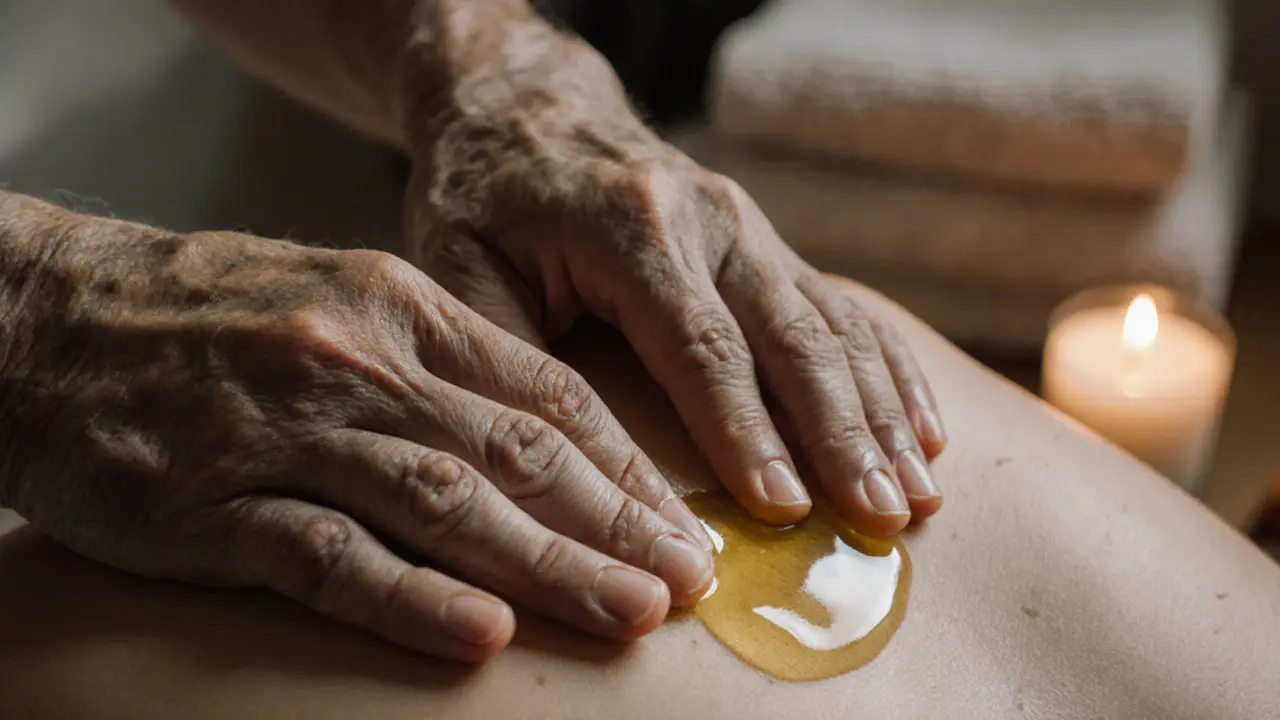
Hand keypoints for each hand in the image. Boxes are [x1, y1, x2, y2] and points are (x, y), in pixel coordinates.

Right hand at [0, 224, 713, 659]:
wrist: (49, 318)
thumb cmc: (216, 315)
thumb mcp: (344, 301)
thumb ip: (443, 364)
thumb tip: (555, 441)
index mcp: (403, 308)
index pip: (547, 392)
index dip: (628, 466)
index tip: (687, 525)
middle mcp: (358, 362)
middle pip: (516, 452)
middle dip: (615, 524)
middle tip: (690, 584)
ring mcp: (286, 431)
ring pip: (443, 504)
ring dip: (545, 564)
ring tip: (628, 612)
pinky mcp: (212, 504)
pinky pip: (326, 558)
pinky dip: (408, 598)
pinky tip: (478, 634)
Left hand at [405, 41, 946, 536]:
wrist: (529, 107)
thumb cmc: (486, 196)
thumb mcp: (458, 262)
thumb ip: (501, 349)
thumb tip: (547, 456)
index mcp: (631, 227)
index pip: (701, 345)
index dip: (745, 432)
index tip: (783, 509)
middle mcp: (709, 220)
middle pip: (791, 339)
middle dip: (842, 436)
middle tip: (882, 515)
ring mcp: (750, 228)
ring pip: (833, 327)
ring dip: (881, 414)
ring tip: (918, 493)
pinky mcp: (768, 244)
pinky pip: (845, 308)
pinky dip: (889, 372)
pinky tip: (923, 427)